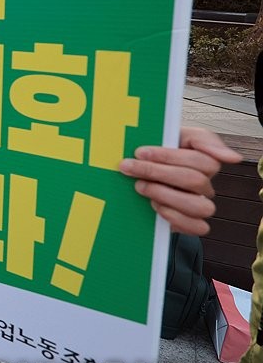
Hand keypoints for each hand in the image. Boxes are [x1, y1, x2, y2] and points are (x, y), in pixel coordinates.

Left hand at [119, 127, 241, 235]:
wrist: (139, 169)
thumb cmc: (161, 151)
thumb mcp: (178, 135)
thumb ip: (204, 140)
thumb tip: (233, 158)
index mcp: (205, 162)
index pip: (199, 160)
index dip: (167, 156)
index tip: (140, 152)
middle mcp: (204, 185)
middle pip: (193, 180)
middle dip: (157, 172)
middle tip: (130, 167)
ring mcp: (198, 204)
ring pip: (200, 206)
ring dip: (165, 195)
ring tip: (141, 186)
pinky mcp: (190, 222)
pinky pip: (198, 228)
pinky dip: (175, 218)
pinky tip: (156, 206)